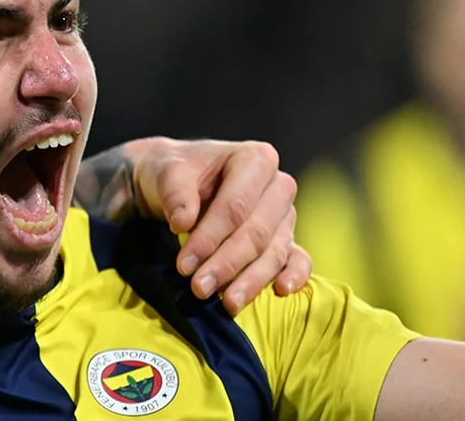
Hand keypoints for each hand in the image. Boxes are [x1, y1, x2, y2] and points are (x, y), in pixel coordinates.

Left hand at [127, 137, 311, 314]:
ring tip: (227, 304)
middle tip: (199, 289)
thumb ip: (175, 194)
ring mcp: (285, 214)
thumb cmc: (176, 173)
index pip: (235, 206)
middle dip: (227, 264)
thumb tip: (183, 222)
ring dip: (251, 280)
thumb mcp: (167, 173)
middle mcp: (278, 185)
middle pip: (257, 232)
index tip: (184, 265)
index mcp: (255, 159)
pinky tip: (280, 291)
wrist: (178, 181)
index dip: (210, 238)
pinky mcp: (286, 238)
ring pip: (275, 251)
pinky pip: (297, 258)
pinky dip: (293, 275)